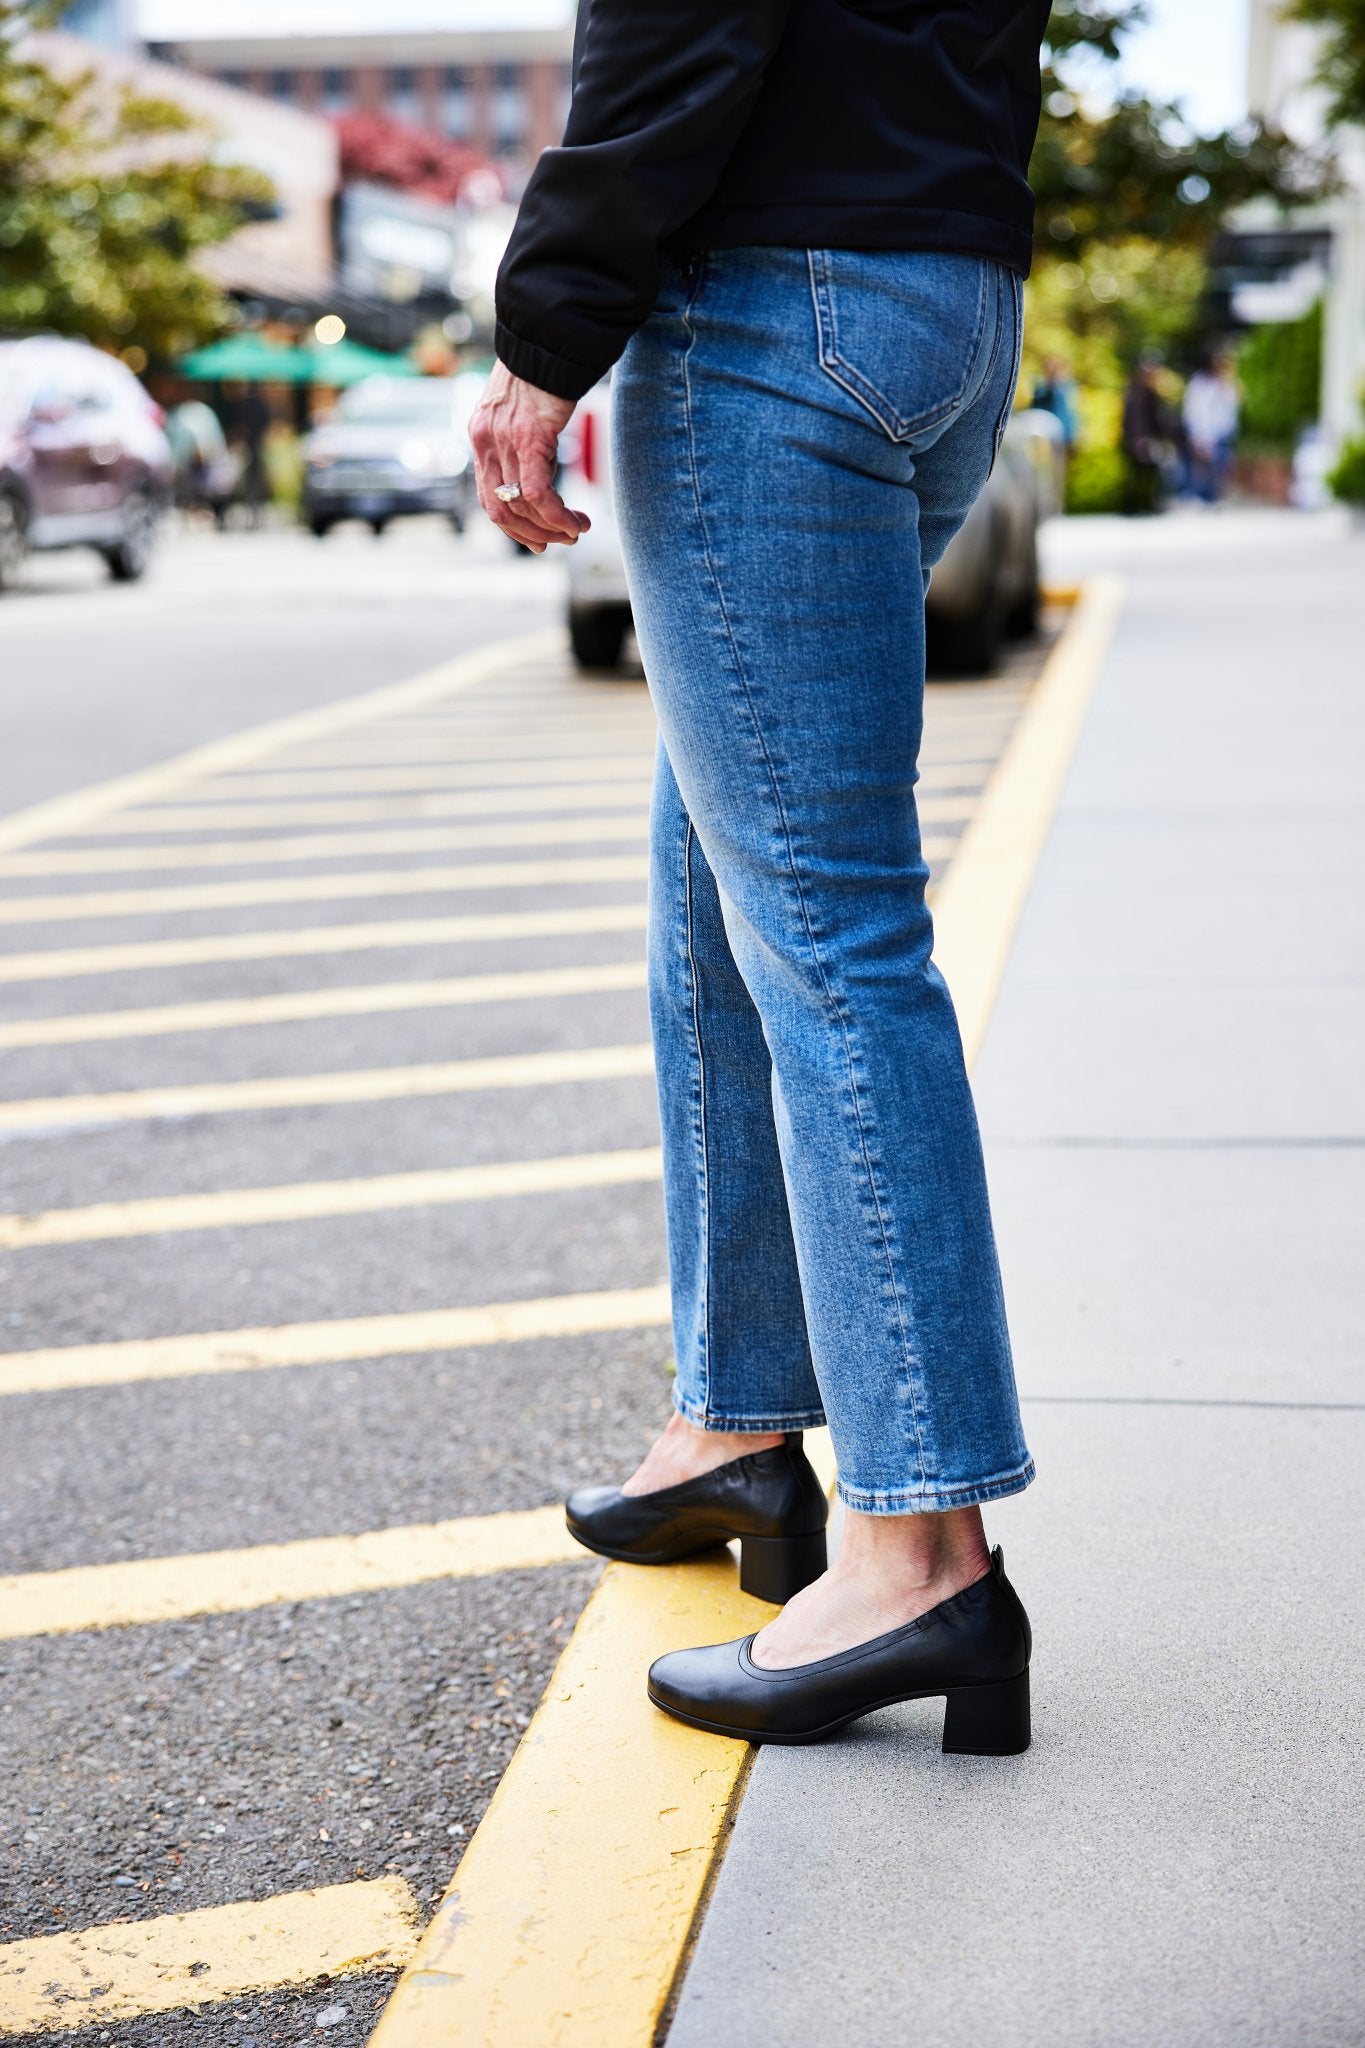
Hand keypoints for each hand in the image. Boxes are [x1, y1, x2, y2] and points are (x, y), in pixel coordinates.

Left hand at [470, 361, 589, 553]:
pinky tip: (575, 522)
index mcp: (480, 436)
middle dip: (531, 534)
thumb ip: (520, 440)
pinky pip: (538, 494)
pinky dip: (557, 516)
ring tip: (578, 529)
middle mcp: (484, 441)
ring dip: (552, 528)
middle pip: (500, 510)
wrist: (549, 337)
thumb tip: (541, 469)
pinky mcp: (528, 439)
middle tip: (561, 540)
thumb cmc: (542, 370)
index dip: (512, 526)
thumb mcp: (521, 410)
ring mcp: (503, 441)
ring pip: (521, 507)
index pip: (488, 497)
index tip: (538, 539)